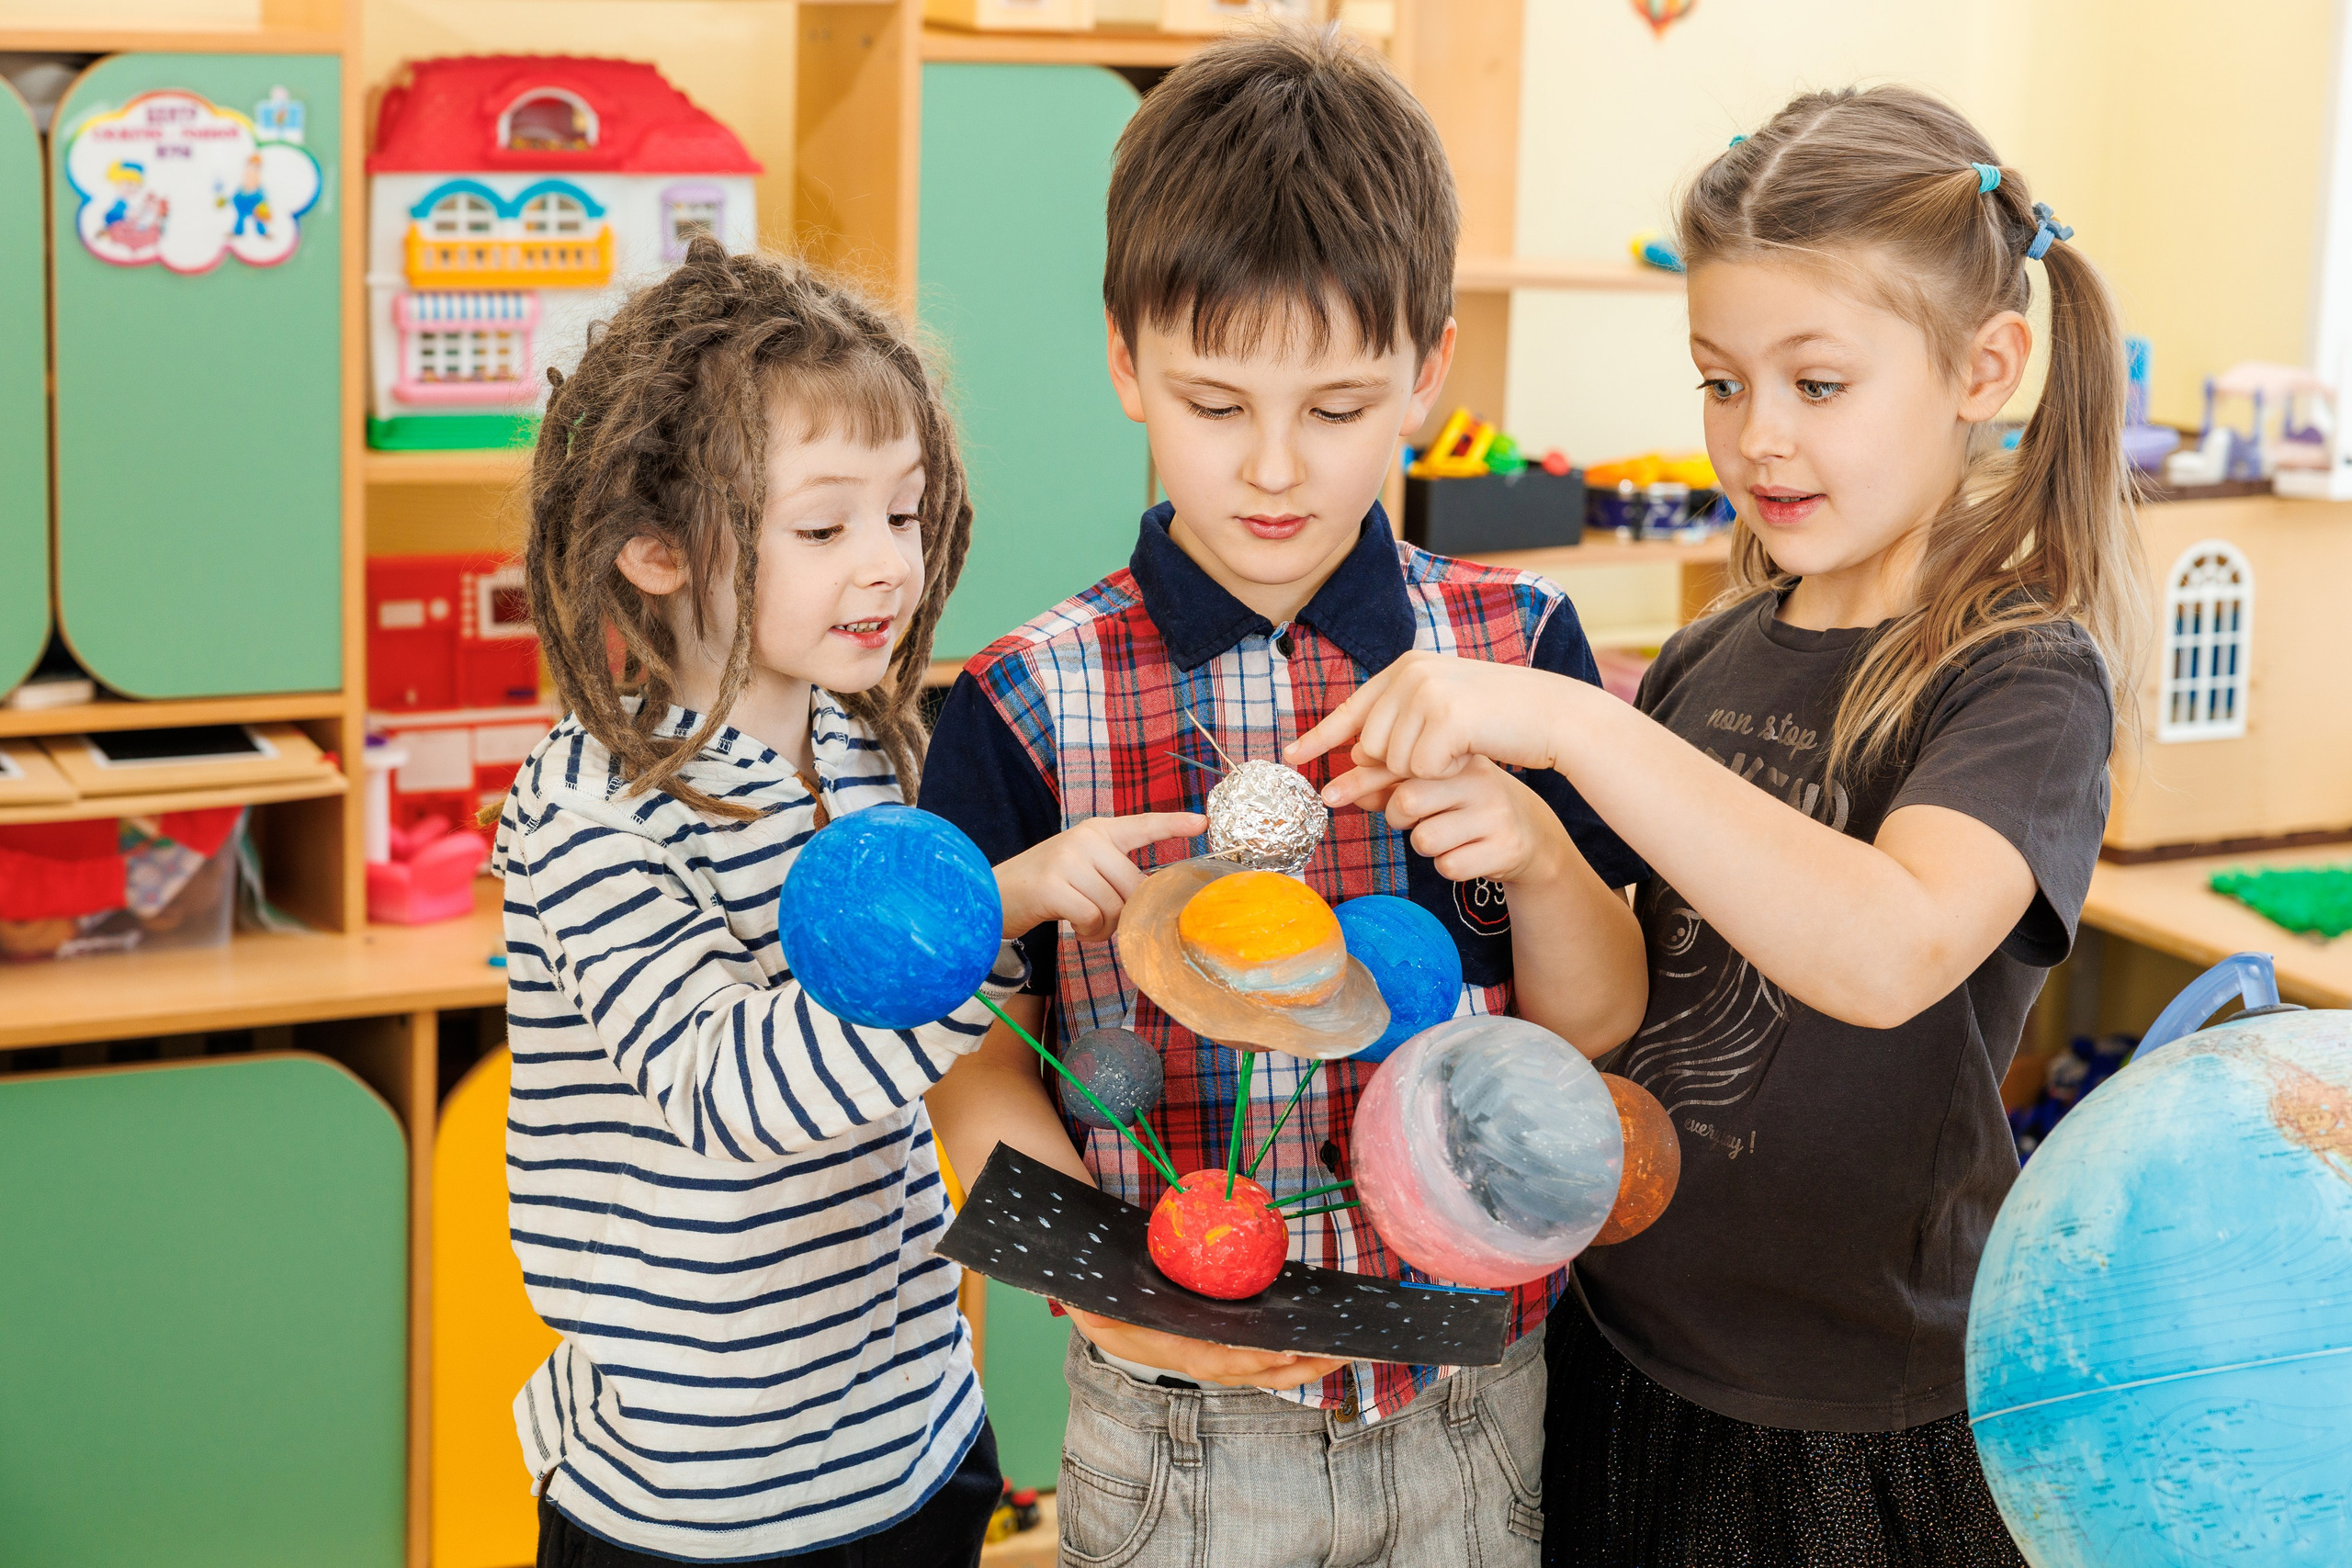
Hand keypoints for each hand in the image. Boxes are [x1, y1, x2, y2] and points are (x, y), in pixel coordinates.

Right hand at [994, 812, 1204, 940]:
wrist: (993, 894)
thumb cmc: (1045, 886)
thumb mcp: (1080, 867)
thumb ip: (1112, 873)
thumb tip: (1148, 900)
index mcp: (1097, 831)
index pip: (1142, 825)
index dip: (1173, 825)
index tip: (1203, 824)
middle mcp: (1086, 839)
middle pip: (1134, 884)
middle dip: (1126, 912)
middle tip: (1103, 919)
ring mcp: (1069, 860)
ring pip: (1115, 906)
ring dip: (1106, 926)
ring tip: (1085, 922)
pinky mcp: (1054, 885)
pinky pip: (1094, 918)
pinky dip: (1089, 932)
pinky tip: (1076, 928)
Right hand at [1062, 1306, 1349, 1392]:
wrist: (1105, 1316)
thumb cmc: (1108, 1307)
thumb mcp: (1098, 1309)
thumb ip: (1099, 1310)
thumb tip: (1094, 1310)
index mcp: (1180, 1350)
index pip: (1223, 1358)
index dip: (1256, 1356)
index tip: (1287, 1349)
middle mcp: (1205, 1360)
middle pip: (1259, 1371)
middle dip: (1300, 1366)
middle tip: (1339, 1353)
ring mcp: (1218, 1359)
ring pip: (1268, 1370)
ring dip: (1305, 1364)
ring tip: (1342, 1350)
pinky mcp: (1227, 1350)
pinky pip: (1265, 1359)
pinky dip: (1292, 1355)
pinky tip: (1315, 1341)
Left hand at [1284, 651, 1580, 781]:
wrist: (1553, 713)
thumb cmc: (1499, 718)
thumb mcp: (1443, 711)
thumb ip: (1399, 725)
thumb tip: (1355, 757)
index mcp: (1406, 666)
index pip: (1352, 708)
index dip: (1320, 737)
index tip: (1291, 758)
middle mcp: (1411, 673)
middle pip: (1372, 748)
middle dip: (1399, 767)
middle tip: (1443, 753)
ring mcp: (1429, 694)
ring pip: (1395, 764)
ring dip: (1426, 772)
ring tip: (1461, 748)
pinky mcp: (1448, 719)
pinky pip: (1422, 771)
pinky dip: (1445, 773)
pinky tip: (1472, 752)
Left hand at [1326, 755, 1574, 887]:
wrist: (1530, 835)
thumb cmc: (1467, 805)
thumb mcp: (1432, 787)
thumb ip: (1388, 785)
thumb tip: (1343, 787)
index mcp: (1457, 756)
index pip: (1397, 764)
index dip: (1357, 781)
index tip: (1328, 794)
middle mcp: (1478, 779)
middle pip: (1407, 801)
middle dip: (1396, 818)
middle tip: (1410, 819)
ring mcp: (1494, 813)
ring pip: (1425, 839)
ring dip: (1423, 844)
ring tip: (1444, 834)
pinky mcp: (1504, 847)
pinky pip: (1449, 866)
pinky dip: (1447, 865)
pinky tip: (1464, 852)